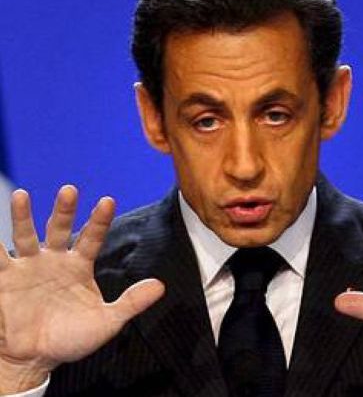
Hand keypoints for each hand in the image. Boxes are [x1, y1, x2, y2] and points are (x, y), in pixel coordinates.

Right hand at [0, 186, 164, 392]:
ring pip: (26, 235)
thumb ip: (131, 302)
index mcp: (80, 265)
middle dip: (64, 210)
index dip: (100, 220)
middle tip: (69, 190)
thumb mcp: (107, 322)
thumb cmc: (72, 339)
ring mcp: (28, 267)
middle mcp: (54, 259)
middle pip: (59, 228)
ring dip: (23, 216)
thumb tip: (161, 286)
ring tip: (22, 194)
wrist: (35, 359)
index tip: (108, 200)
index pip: (92, 236)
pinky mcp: (5, 279)